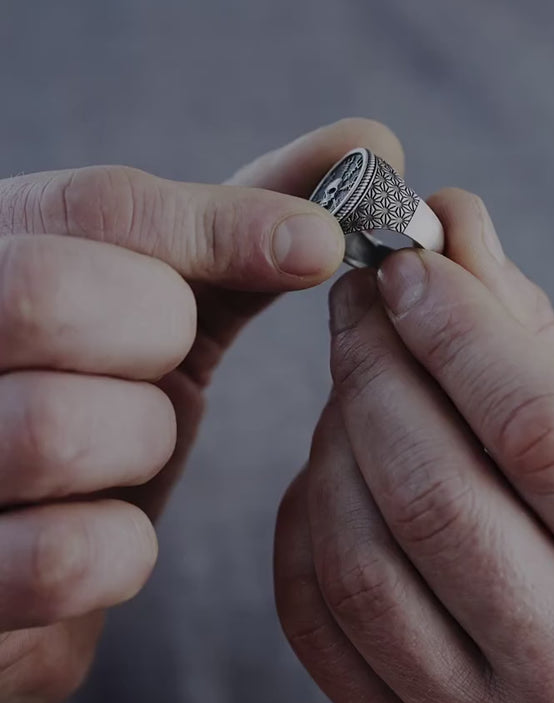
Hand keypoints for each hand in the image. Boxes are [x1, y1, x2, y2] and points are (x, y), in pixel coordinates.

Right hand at [0, 118, 401, 702]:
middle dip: (152, 331)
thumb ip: (238, 226)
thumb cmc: (93, 397)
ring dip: (135, 443)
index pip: (96, 206)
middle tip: (165, 355)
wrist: (8, 543)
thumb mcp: (152, 300)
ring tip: (123, 446)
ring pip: (56, 428)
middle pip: (45, 292)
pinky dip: (117, 550)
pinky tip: (107, 535)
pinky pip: (63, 558)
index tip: (322, 246)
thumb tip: (369, 144)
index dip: (222, 224)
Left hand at [275, 186, 553, 702]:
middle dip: (377, 365)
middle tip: (360, 300)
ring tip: (355, 383)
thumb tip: (457, 229)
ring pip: (359, 555)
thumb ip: (544, 348)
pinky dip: (304, 519)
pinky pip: (314, 616)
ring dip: (333, 438)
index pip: (541, 433)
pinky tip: (333, 470)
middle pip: (432, 491)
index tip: (408, 266)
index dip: (459, 332)